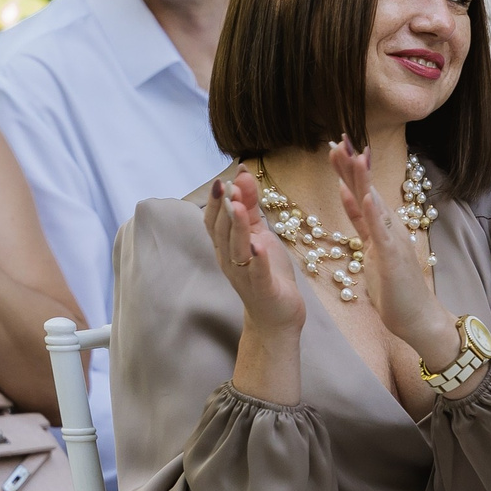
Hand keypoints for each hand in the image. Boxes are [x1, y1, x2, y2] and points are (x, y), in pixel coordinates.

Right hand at [207, 167, 304, 336]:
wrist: (277, 315)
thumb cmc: (267, 272)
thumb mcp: (259, 234)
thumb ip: (249, 207)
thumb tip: (242, 175)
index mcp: (226, 246)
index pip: (213, 222)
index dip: (214, 202)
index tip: (220, 180)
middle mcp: (229, 260)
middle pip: (220, 232)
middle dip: (222, 209)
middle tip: (227, 187)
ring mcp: (244, 276)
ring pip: (236, 249)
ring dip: (235, 228)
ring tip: (236, 207)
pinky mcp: (262, 289)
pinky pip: (257, 273)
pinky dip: (257, 260)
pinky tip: (258, 246)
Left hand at [329, 140, 458, 370]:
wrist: (417, 318)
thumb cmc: (394, 288)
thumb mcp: (372, 247)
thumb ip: (361, 219)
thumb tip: (347, 191)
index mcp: (380, 225)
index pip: (360, 191)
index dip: (347, 169)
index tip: (334, 144)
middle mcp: (388, 227)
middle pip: (366, 190)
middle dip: (352, 165)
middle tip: (339, 137)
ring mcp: (392, 240)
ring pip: (375, 204)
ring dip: (364, 180)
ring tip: (353, 154)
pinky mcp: (393, 258)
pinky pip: (382, 232)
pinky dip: (374, 213)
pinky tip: (367, 195)